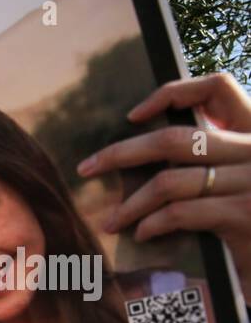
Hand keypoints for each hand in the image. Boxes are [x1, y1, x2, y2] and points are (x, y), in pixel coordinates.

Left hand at [80, 73, 250, 289]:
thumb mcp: (239, 178)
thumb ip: (210, 158)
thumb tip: (146, 149)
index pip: (218, 87)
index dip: (172, 92)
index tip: (133, 115)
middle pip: (174, 138)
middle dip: (121, 153)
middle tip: (88, 168)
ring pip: (169, 181)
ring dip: (130, 205)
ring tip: (113, 221)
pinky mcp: (243, 215)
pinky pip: (179, 213)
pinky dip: (152, 224)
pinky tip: (143, 234)